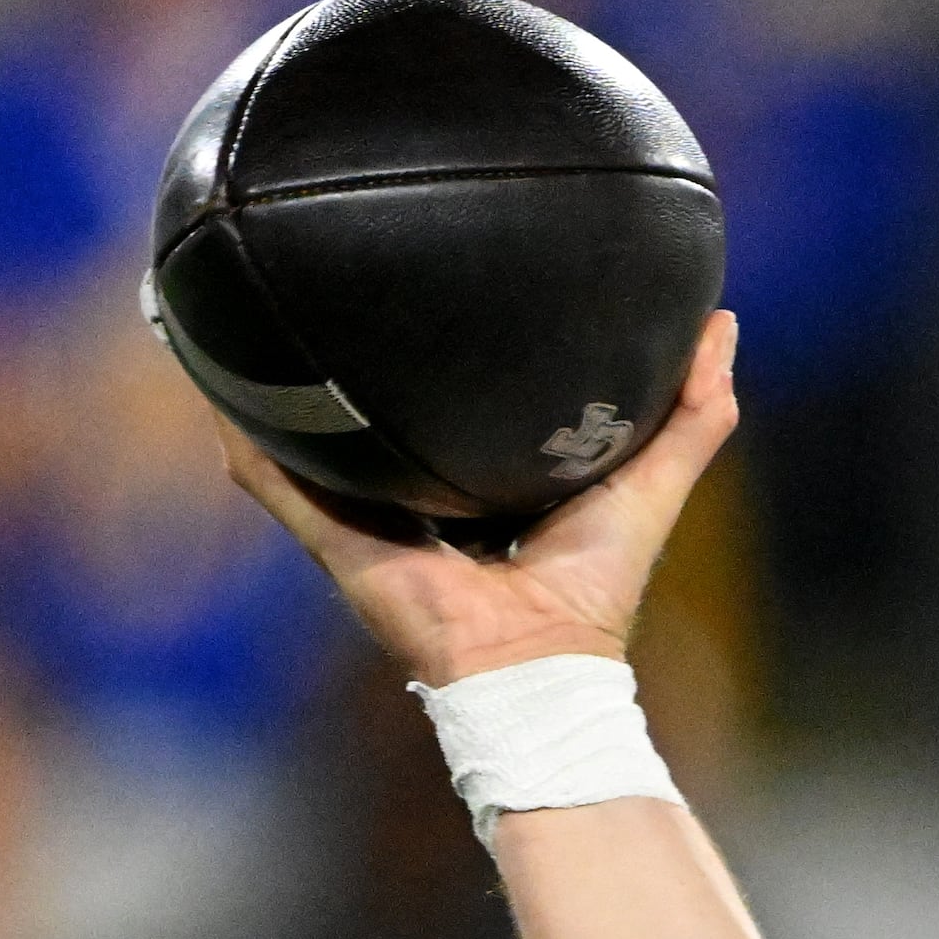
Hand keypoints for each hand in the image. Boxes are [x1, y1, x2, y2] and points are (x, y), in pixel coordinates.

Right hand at [216, 309, 738, 685]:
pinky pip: (277, 483)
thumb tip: (721, 323)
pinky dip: (248, 440)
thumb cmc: (596, 585)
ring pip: (315, 441)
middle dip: (363, 355)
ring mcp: (373, 518)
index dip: (458, 351)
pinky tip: (217, 386)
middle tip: (340, 274)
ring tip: (257, 314)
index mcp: (489, 480)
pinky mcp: (337, 540)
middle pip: (383, 413)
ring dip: (283, 390)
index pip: (464, 405)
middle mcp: (423, 495)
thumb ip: (694, 411)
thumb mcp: (656, 479)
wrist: (536, 665)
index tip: (456, 280)